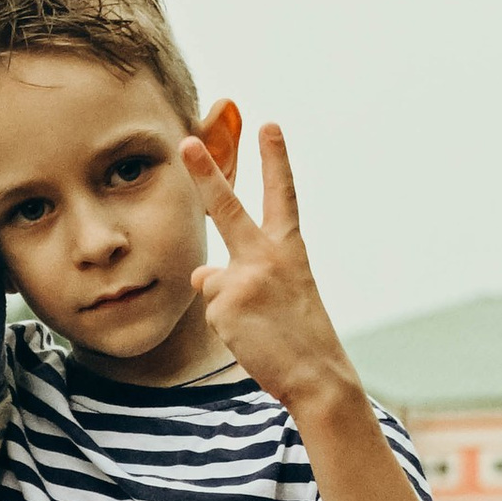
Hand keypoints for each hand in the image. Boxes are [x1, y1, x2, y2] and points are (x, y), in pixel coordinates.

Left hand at [184, 126, 360, 417]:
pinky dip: (226, 327)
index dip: (275, 160)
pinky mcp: (226, 303)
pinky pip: (211, 309)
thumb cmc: (299, 336)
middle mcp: (267, 256)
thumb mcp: (276, 296)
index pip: (281, 196)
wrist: (315, 375)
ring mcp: (245, 278)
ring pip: (212, 283)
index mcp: (289, 249)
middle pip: (228, 209)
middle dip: (206, 173)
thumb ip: (239, 275)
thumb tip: (200, 273)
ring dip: (229, 308)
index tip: (268, 125)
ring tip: (262, 327)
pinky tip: (251, 338)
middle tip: (186, 142)